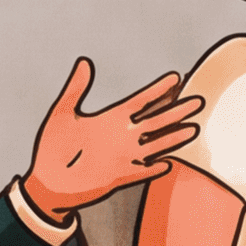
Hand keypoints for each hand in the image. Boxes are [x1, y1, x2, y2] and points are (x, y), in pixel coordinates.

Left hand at [27, 58, 203, 216]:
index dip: (158, 90)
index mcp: (110, 119)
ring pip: (154, 144)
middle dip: (176, 111)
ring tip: (193, 128)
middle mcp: (121, 136)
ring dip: (173, 137)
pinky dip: (152, 168)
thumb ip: (75, 89)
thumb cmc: (52, 148)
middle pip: (155, 121)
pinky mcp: (118, 176)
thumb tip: (84, 63)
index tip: (175, 77)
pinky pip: (140, 171)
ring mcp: (122, 157)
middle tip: (198, 100)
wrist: (47, 182)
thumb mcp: (62, 113)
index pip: (140, 101)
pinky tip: (167, 164)